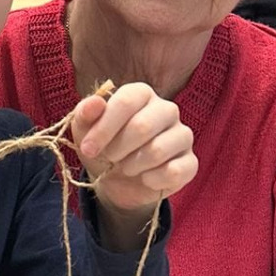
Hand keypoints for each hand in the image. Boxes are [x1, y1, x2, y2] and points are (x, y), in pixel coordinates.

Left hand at [69, 82, 196, 244]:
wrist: (117, 181)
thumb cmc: (103, 147)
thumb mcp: (85, 130)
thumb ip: (85, 114)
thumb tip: (94, 103)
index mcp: (142, 94)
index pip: (126, 101)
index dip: (104, 128)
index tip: (88, 148)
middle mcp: (167, 110)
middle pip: (142, 126)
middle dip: (117, 149)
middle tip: (109, 158)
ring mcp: (182, 136)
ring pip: (157, 150)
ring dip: (132, 165)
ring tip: (126, 167)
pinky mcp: (190, 162)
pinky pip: (174, 171)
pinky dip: (151, 180)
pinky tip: (145, 178)